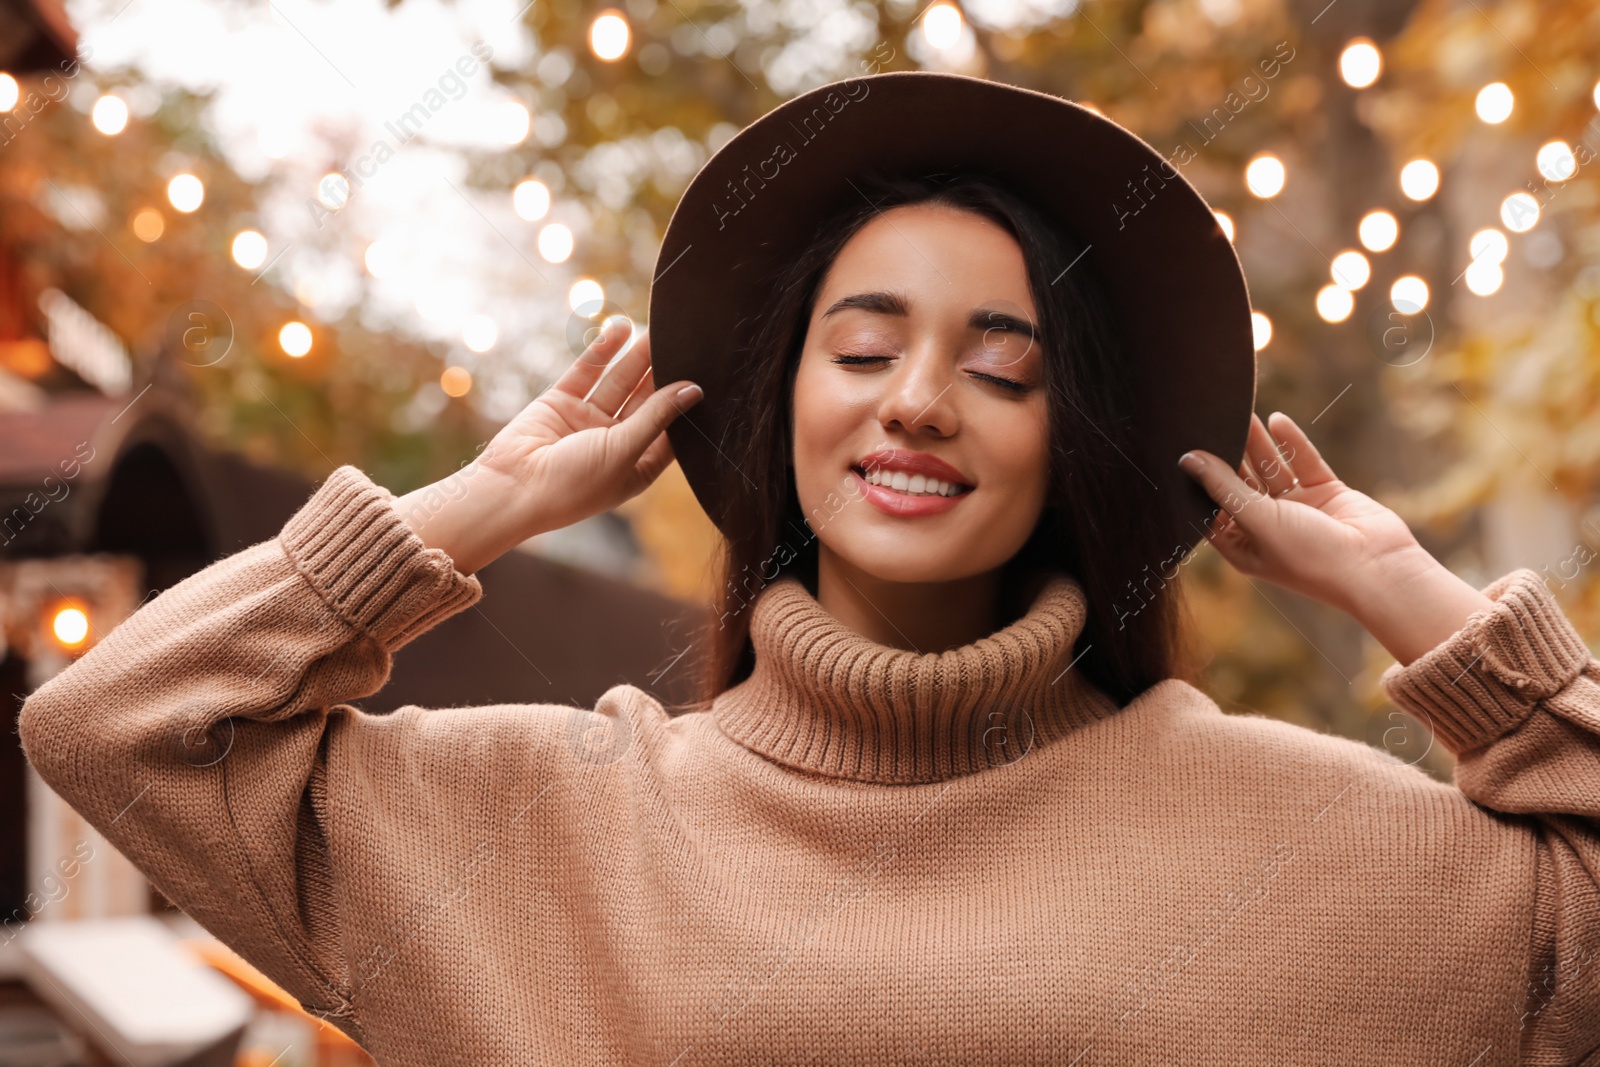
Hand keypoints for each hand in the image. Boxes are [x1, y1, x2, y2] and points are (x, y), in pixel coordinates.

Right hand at [473, 318, 702, 534]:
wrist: (511, 489)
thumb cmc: (573, 486)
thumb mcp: (624, 451)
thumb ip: (657, 417)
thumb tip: (693, 391)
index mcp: (636, 467)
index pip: (669, 432)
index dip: (684, 407)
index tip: (705, 377)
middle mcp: (614, 444)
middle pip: (646, 402)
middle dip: (662, 375)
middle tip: (682, 344)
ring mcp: (587, 422)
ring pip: (619, 383)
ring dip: (637, 358)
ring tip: (658, 331)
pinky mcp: (561, 403)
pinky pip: (587, 372)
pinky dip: (603, 351)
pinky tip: (621, 329)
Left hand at [1176, 410, 1422, 615]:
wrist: (1377, 567)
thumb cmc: (1311, 558)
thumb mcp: (1259, 521)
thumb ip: (1225, 488)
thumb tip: (1188, 460)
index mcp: (1244, 547)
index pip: (1211, 511)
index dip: (1197, 485)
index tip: (1180, 452)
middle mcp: (1268, 528)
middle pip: (1240, 485)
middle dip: (1227, 457)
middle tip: (1210, 423)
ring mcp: (1298, 510)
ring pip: (1271, 470)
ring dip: (1256, 444)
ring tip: (1240, 413)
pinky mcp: (1325, 493)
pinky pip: (1303, 463)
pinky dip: (1292, 443)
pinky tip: (1277, 420)